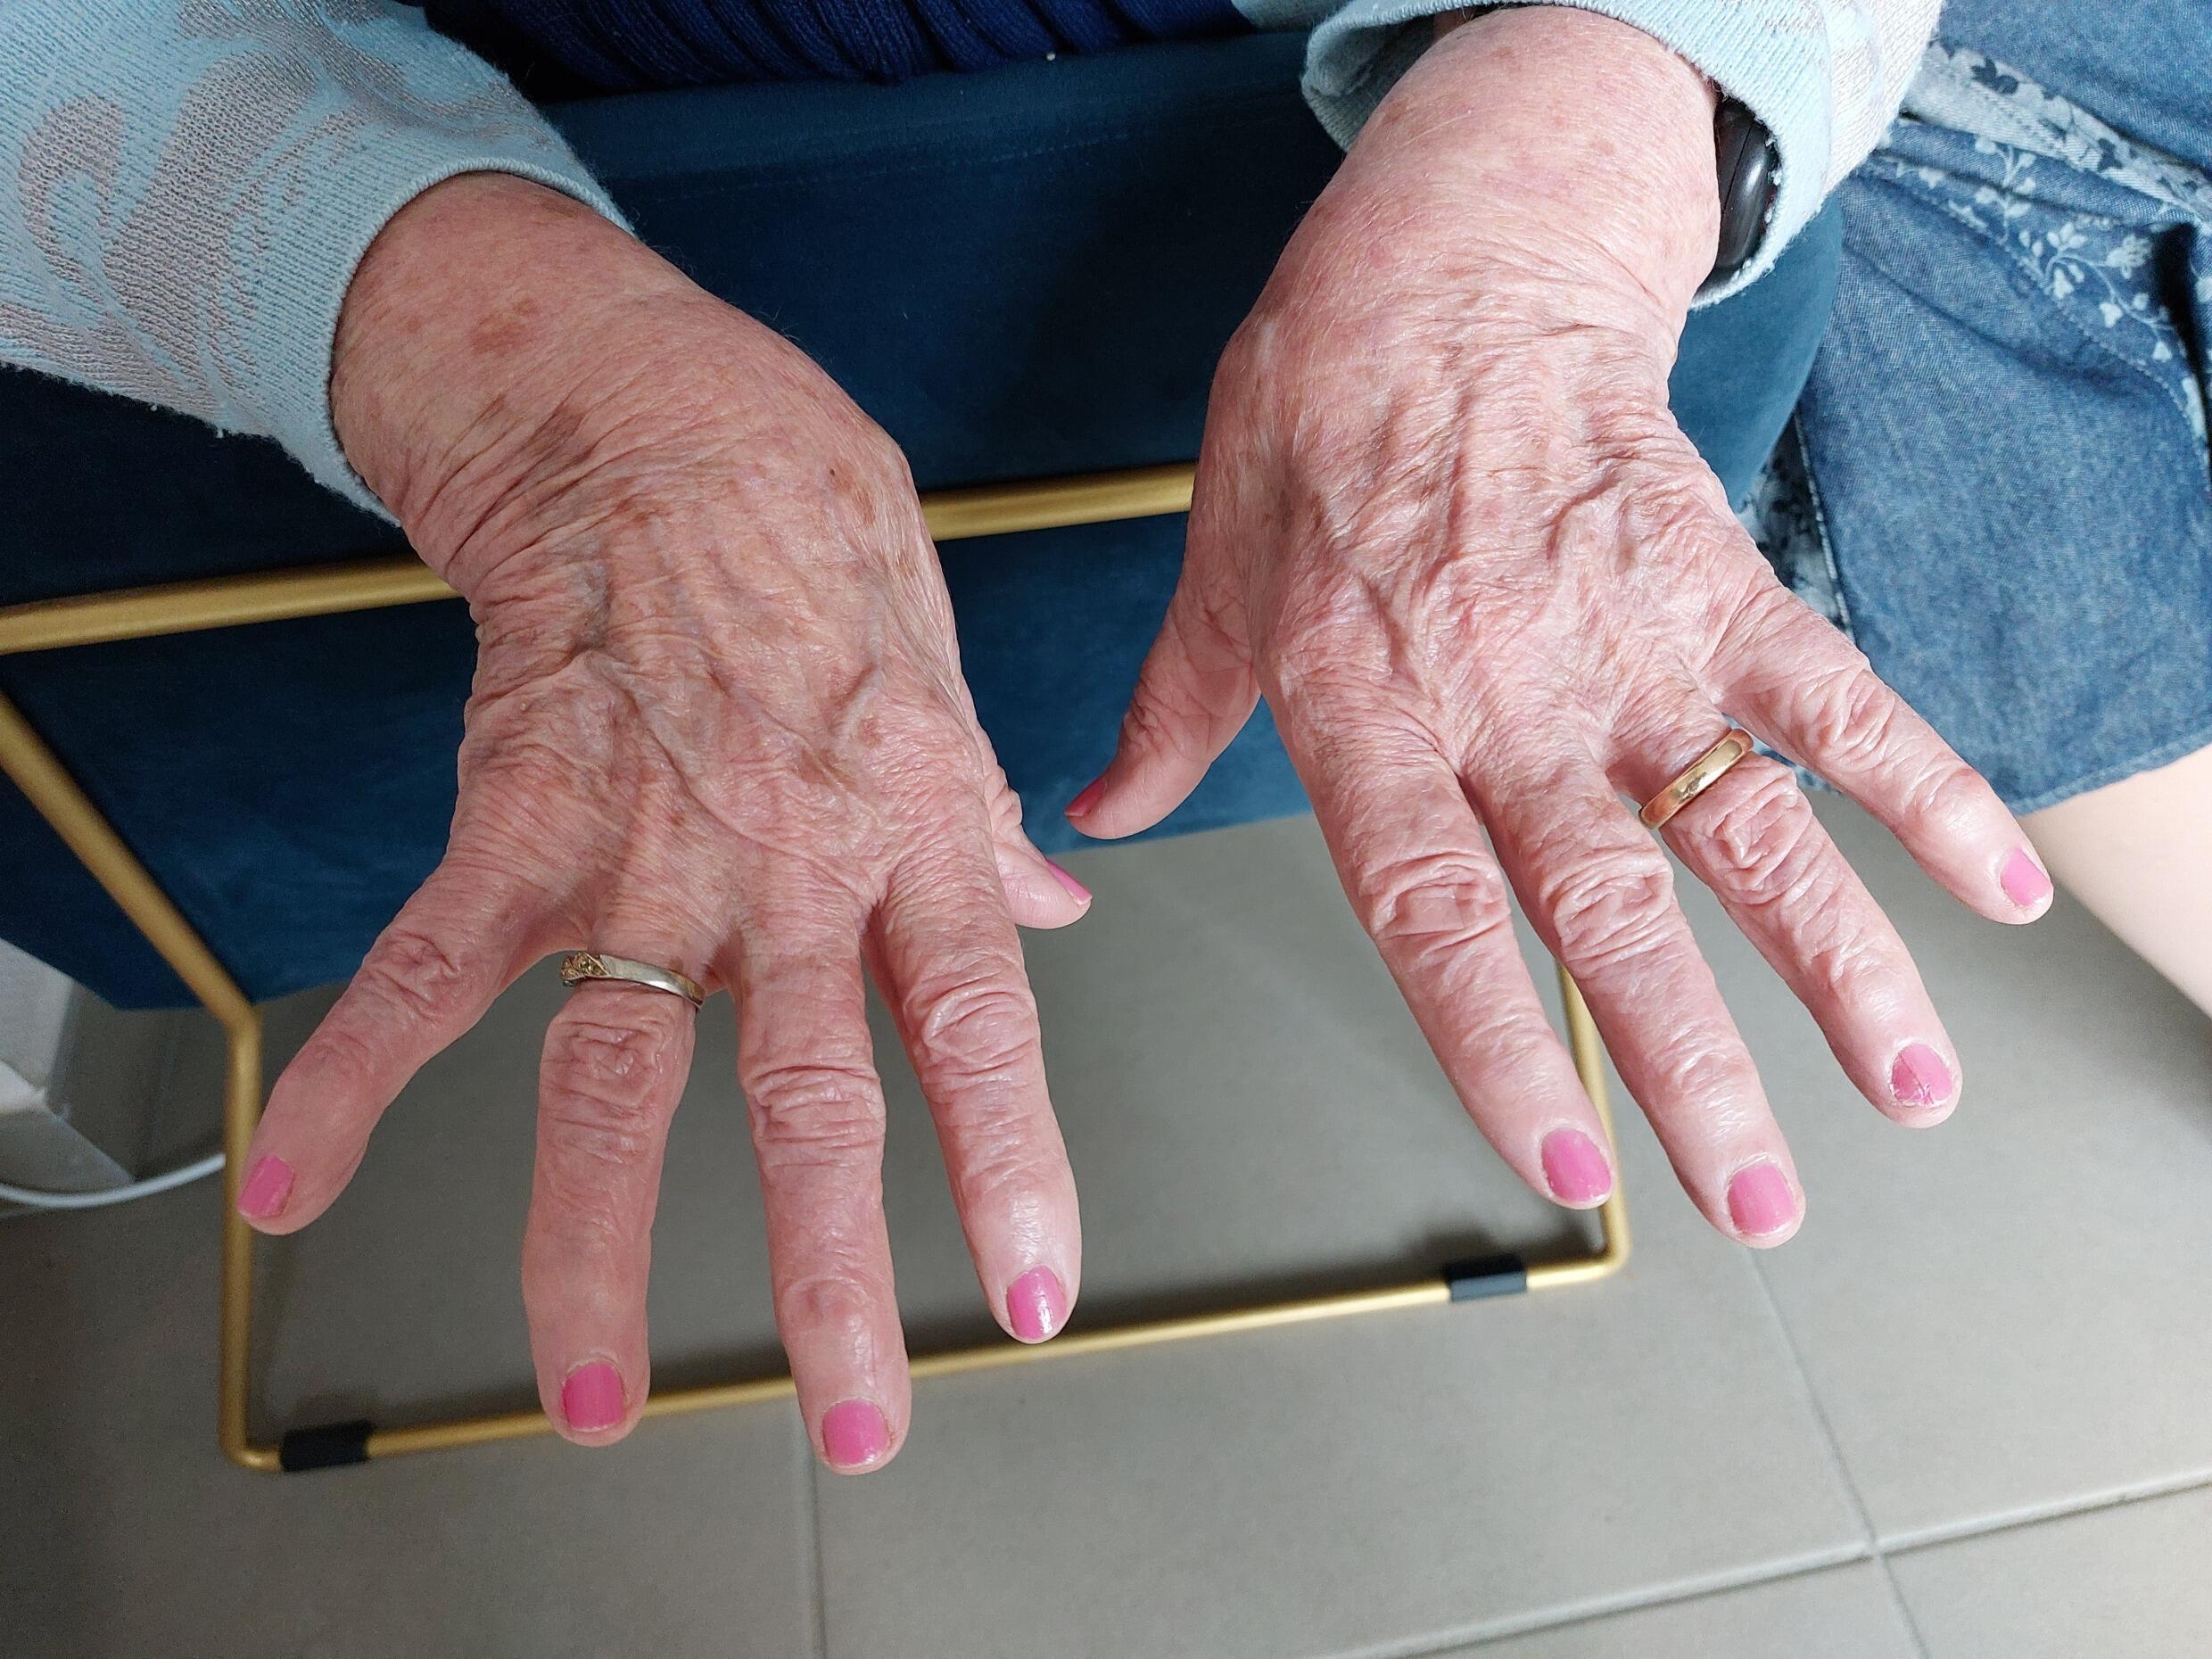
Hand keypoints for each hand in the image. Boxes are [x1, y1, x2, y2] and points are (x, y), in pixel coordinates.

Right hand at [233, 174, 1087, 1464]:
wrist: (652, 415)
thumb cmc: (809, 530)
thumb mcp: (946, 671)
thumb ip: (985, 818)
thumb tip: (1052, 904)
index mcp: (913, 829)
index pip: (982, 1030)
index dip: (1014, 1169)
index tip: (1033, 1295)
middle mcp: (789, 864)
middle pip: (813, 1098)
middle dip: (833, 1273)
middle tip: (856, 1416)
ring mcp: (646, 849)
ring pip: (620, 1080)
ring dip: (597, 1250)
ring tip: (598, 1390)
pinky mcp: (514, 818)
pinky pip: (430, 968)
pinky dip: (353, 1074)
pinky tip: (300, 1180)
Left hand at [1073, 9, 2051, 1243]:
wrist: (1449, 264)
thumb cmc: (1320, 416)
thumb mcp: (1217, 568)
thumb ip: (1175, 711)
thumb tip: (1100, 814)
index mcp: (1367, 708)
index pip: (1434, 907)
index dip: (1497, 1040)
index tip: (1562, 1161)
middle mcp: (1505, 696)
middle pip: (1610, 907)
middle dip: (1691, 1066)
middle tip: (1752, 1200)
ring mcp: (1626, 643)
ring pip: (1744, 827)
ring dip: (1838, 968)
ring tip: (1908, 1091)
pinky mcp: (1718, 584)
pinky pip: (1834, 697)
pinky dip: (1925, 786)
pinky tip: (1998, 888)